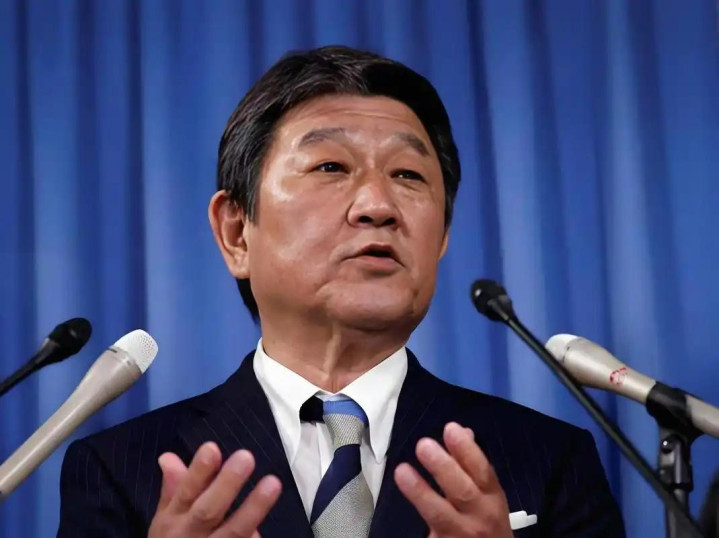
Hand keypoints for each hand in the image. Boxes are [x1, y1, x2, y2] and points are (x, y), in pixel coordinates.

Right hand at [148, 442, 281, 537]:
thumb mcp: (167, 520)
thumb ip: (174, 489)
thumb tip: (168, 456)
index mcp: (173, 520)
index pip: (185, 492)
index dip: (198, 472)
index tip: (212, 448)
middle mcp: (189, 536)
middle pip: (208, 511)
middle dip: (226, 485)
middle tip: (246, 457)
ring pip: (234, 532)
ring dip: (253, 509)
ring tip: (273, 483)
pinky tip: (266, 527)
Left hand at [394, 422, 512, 537]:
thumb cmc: (486, 521)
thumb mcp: (487, 494)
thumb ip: (472, 465)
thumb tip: (462, 431)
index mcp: (492, 497)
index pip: (482, 471)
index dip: (467, 450)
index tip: (450, 428)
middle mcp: (480, 516)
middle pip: (462, 491)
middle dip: (443, 467)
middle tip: (423, 445)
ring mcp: (459, 534)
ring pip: (439, 514)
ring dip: (420, 491)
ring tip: (402, 470)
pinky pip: (430, 532)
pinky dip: (415, 513)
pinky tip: (400, 501)